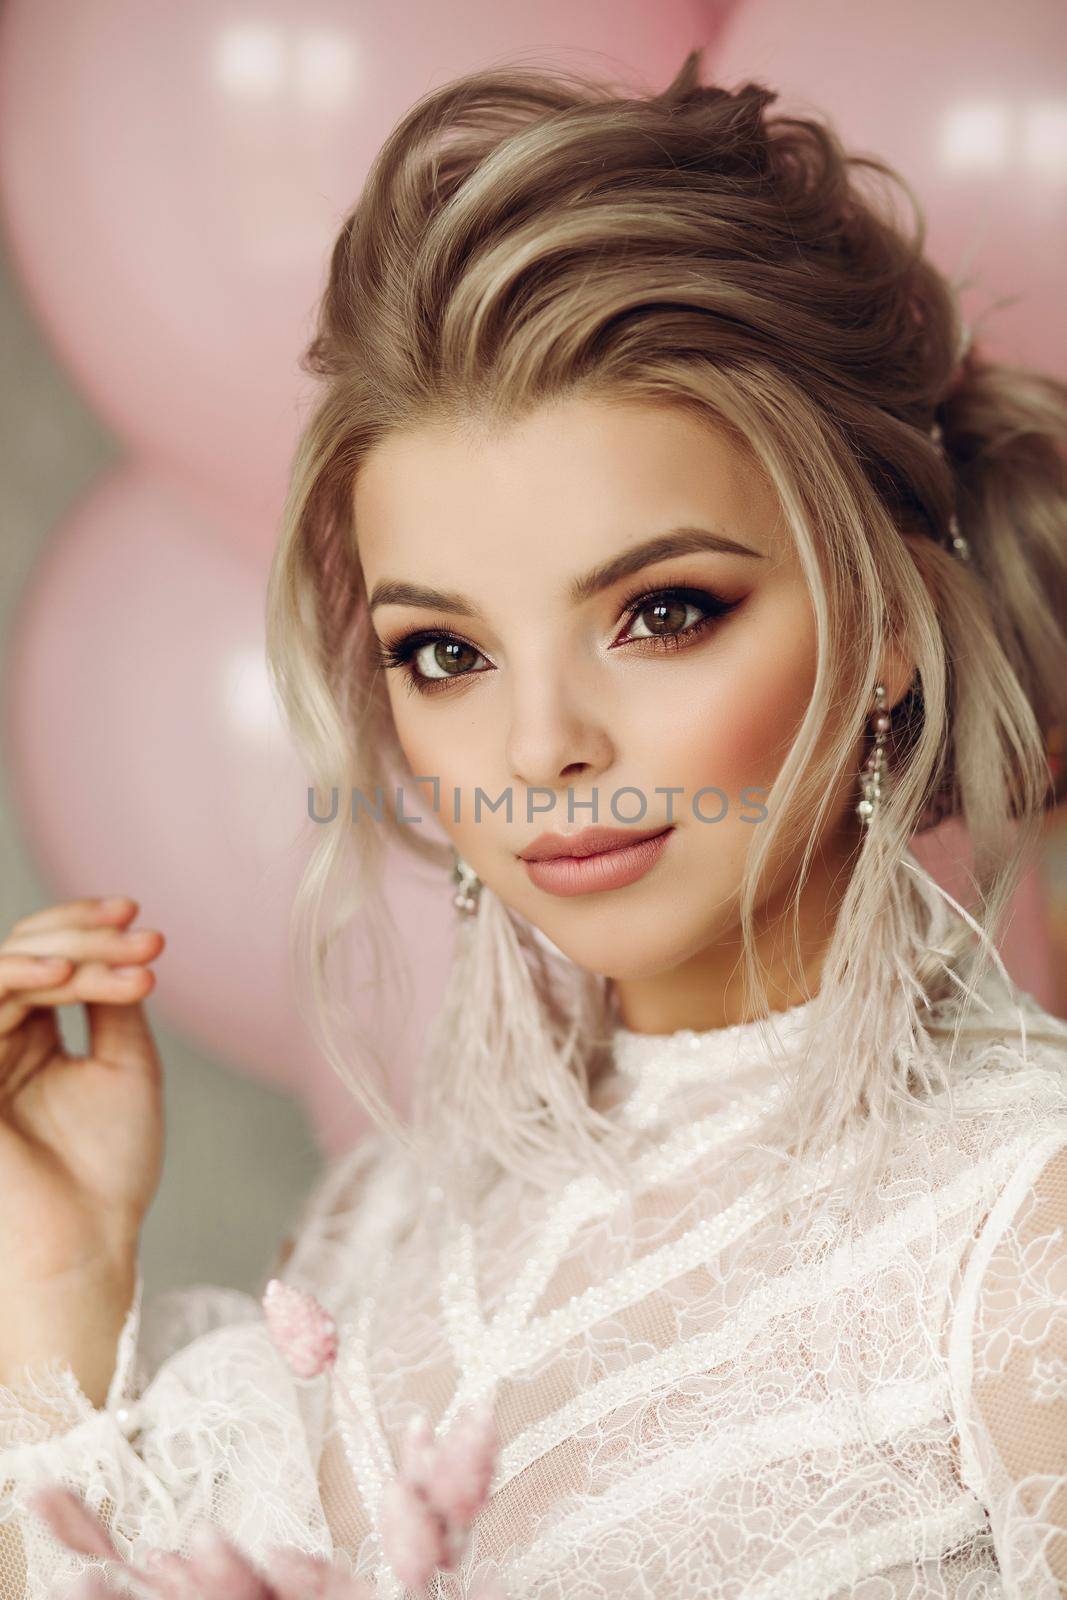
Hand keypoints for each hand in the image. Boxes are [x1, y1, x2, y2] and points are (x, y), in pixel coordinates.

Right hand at [0, 896, 164, 1389]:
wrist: (84, 1243)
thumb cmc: (106, 1169)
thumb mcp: (125, 1067)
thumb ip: (112, 1002)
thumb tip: (120, 941)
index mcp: (31, 1038)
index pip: (48, 960)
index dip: (89, 931)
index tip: (145, 923)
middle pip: (23, 952)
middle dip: (84, 932)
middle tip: (140, 928)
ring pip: (4, 970)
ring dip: (69, 954)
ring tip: (128, 954)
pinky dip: (21, 979)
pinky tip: (68, 978)